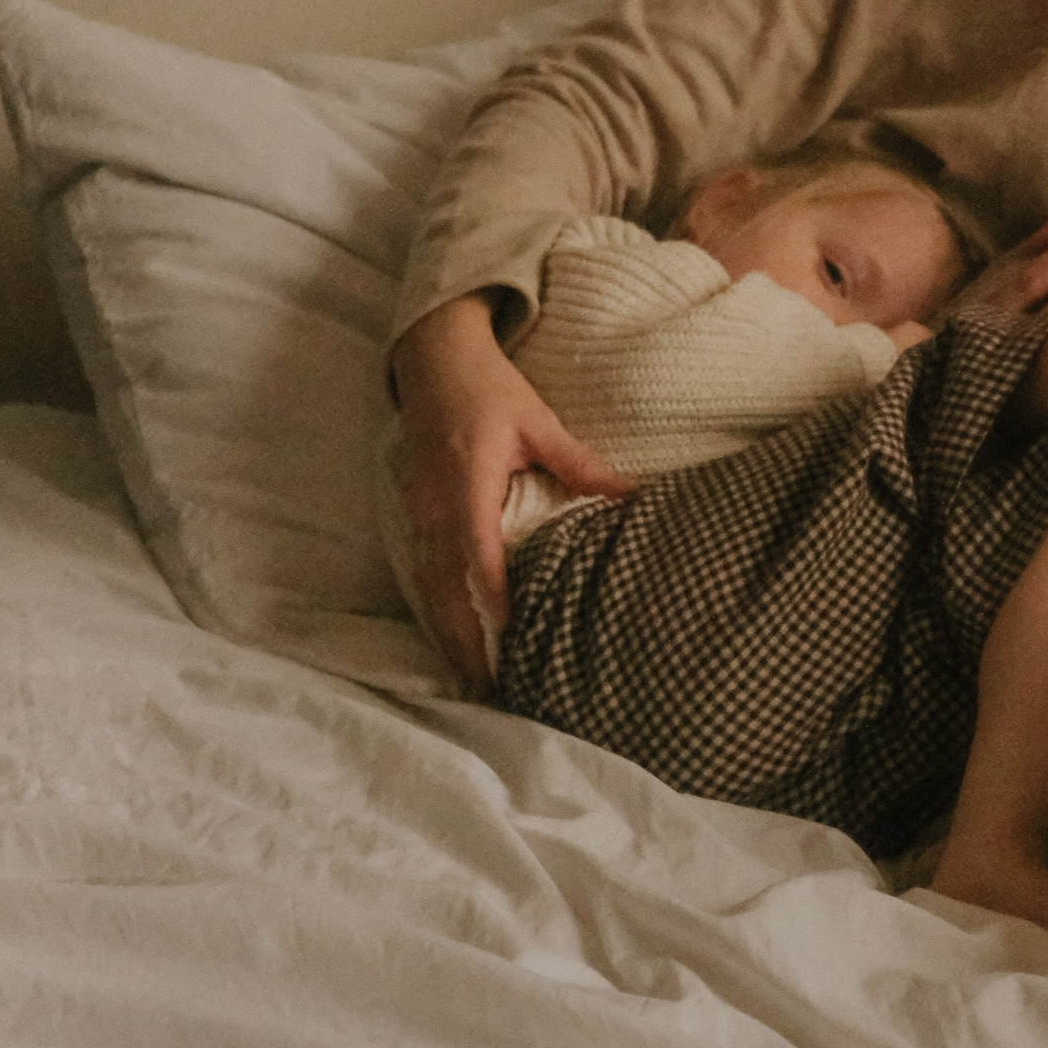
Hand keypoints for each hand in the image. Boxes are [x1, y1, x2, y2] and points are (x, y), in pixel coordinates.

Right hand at [390, 294, 634, 693]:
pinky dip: (439, 610)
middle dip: (466, 638)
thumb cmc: (490, 389)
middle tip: (490, 688)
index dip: (492, 596)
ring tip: (472, 681)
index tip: (510, 636)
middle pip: (446, 584)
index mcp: (468, 479)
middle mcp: (436, 504)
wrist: (434, 359)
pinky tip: (455, 641)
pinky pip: (424, 572)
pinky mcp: (415, 515)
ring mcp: (419, 511)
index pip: (477, 549)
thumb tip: (632, 496)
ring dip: (449, 633)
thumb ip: (581, 464)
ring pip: (430, 585)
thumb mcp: (539, 421)